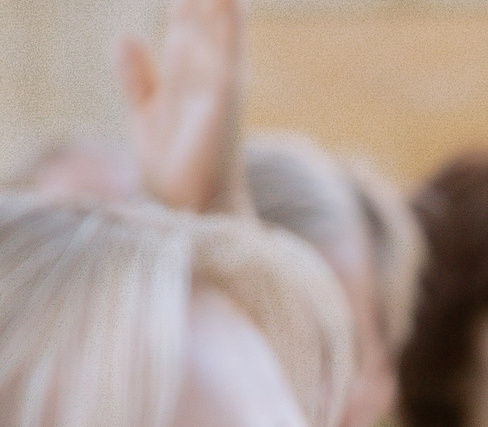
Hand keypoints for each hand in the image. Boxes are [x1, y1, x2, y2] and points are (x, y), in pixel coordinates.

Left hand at [115, 0, 245, 213]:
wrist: (195, 212)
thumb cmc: (178, 171)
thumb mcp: (146, 113)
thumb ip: (138, 76)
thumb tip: (127, 36)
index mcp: (190, 68)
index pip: (189, 9)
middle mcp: (209, 66)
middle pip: (205, 3)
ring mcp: (220, 77)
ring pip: (220, 14)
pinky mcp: (224, 93)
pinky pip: (227, 44)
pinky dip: (229, 17)